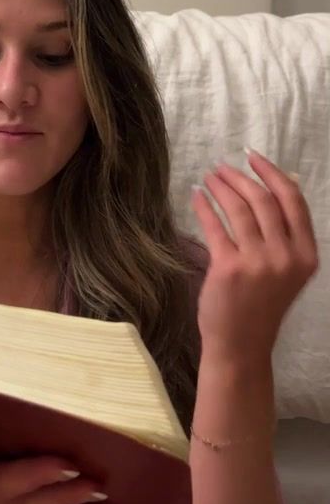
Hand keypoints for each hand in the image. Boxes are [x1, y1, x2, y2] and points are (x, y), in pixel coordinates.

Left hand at [191, 148, 318, 365]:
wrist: (242, 346)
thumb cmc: (262, 304)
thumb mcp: (287, 269)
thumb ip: (285, 233)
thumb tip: (277, 183)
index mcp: (307, 255)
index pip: (293, 200)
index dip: (272, 173)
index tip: (253, 157)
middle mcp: (286, 257)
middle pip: (263, 199)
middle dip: (240, 177)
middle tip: (221, 168)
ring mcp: (258, 263)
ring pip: (239, 207)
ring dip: (221, 186)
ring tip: (209, 178)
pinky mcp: (229, 268)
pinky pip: (215, 225)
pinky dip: (204, 205)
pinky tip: (196, 195)